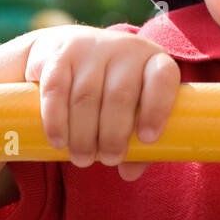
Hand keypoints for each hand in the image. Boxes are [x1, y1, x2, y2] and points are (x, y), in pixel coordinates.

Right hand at [24, 25, 180, 181]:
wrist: (64, 49)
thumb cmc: (108, 87)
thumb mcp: (130, 106)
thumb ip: (136, 139)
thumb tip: (130, 173)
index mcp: (151, 59)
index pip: (163, 77)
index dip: (157, 108)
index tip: (147, 139)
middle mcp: (124, 48)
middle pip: (120, 95)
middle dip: (114, 135)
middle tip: (108, 159)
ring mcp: (90, 47)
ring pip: (86, 96)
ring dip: (83, 134)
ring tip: (82, 158)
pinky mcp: (59, 53)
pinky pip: (56, 89)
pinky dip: (56, 120)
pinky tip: (58, 141)